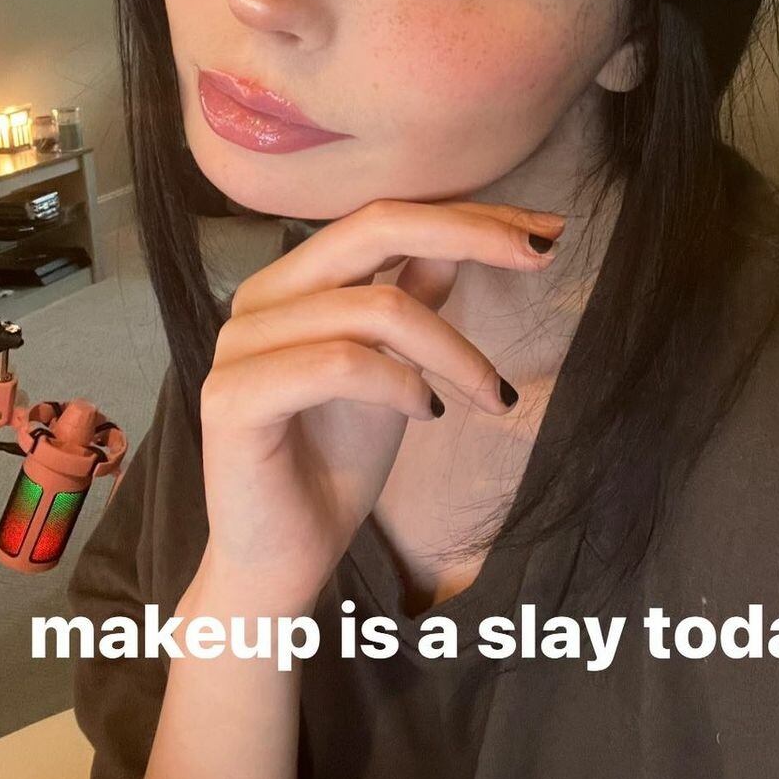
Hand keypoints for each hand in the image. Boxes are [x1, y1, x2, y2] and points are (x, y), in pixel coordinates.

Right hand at [192, 197, 565, 610]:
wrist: (282, 561)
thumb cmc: (333, 466)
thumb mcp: (394, 372)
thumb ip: (412, 301)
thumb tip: (462, 241)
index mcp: (290, 284)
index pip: (381, 219)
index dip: (466, 217)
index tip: (543, 230)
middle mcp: (258, 300)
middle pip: (372, 228)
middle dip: (469, 234)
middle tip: (540, 255)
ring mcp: (239, 346)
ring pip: (374, 308)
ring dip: (454, 350)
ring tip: (488, 393)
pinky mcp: (234, 398)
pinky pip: (341, 365)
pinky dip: (401, 383)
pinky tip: (428, 413)